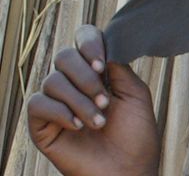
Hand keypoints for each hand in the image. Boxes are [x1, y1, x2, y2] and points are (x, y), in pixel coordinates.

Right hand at [25, 24, 160, 175]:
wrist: (128, 169)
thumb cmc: (135, 135)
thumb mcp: (135, 95)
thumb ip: (120, 67)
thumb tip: (105, 46)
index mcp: (96, 72)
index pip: (83, 40)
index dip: (89, 44)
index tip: (103, 64)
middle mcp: (73, 83)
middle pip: (64, 56)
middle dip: (86, 76)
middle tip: (105, 100)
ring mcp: (56, 103)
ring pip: (53, 81)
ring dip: (80, 101)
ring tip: (99, 122)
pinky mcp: (41, 124)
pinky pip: (38, 104)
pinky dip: (60, 112)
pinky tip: (78, 126)